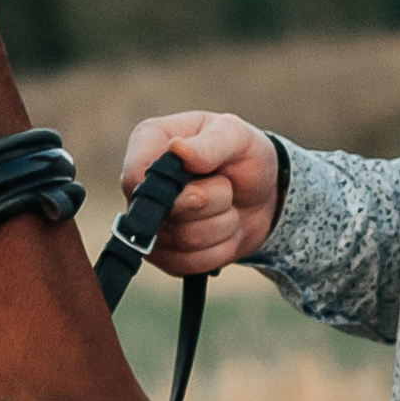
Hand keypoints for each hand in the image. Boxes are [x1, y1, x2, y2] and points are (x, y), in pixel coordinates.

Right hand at [120, 111, 282, 274]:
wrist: (264, 196)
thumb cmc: (245, 156)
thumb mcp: (237, 136)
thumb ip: (210, 143)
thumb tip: (177, 149)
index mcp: (148, 143)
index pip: (135, 178)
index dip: (170, 187)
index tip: (204, 173)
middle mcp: (141, 186)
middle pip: (167, 213)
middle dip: (213, 201)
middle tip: (226, 186)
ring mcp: (150, 225)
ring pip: (185, 240)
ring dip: (222, 224)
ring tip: (227, 206)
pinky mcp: (165, 256)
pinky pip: (190, 264)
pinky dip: (221, 249)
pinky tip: (225, 229)